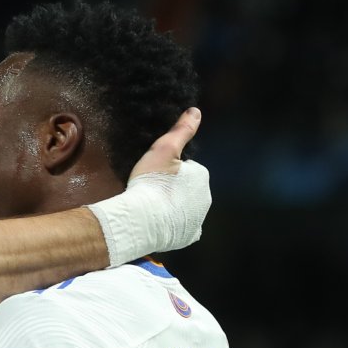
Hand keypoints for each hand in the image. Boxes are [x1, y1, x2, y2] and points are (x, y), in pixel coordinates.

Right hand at [88, 107, 209, 263]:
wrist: (142, 219)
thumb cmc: (151, 182)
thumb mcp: (163, 149)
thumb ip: (181, 130)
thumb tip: (196, 111)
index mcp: (201, 176)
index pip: (186, 170)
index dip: (169, 172)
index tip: (154, 176)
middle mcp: (206, 197)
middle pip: (187, 190)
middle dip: (173, 190)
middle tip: (151, 191)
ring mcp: (198, 219)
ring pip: (185, 208)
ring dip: (173, 207)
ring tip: (152, 207)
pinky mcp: (189, 236)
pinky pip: (183, 228)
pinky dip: (174, 225)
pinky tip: (160, 223)